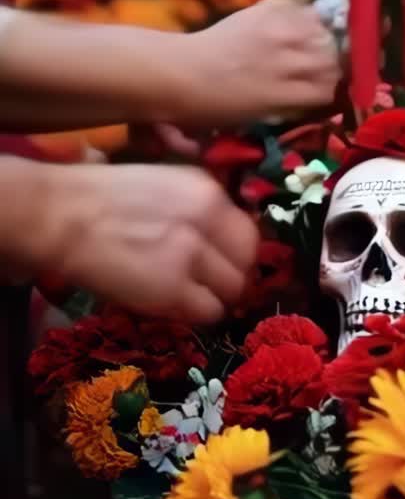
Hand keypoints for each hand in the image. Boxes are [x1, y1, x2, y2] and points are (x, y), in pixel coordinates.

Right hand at [38, 163, 258, 322]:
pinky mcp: (172, 291)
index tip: (223, 262)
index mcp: (207, 190)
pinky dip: (197, 314)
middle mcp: (209, 220)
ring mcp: (192, 256)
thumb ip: (199, 208)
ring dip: (216, 298)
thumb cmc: (102, 199)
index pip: (249, 232)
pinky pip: (208, 313)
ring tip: (190, 297)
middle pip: (247, 263)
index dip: (237, 252)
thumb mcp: (165, 184)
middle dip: (233, 277)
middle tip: (210, 285)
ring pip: (232, 291)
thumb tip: (222, 238)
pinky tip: (175, 306)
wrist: (61, 217)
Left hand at [180, 0, 340, 127]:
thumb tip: (319, 92)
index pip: (334, 87)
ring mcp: (283, 31)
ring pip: (322, 31)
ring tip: (304, 44)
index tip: (326, 87)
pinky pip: (300, 10)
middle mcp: (294, 60)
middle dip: (329, 62)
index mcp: (294, 92)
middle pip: (334, 57)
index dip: (332, 87)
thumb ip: (295, 101)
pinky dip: (299, 18)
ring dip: (317, 38)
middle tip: (316, 65)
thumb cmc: (216, 106)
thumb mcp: (263, 114)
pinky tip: (287, 27)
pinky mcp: (270, 10)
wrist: (182, 73)